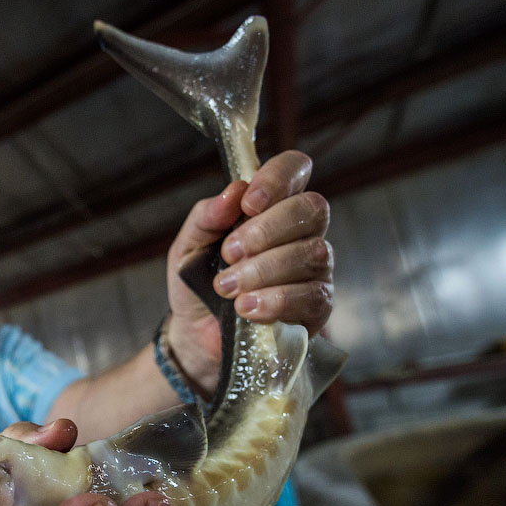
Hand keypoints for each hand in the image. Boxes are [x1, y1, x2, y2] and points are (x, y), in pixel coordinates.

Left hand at [166, 150, 332, 386]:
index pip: (295, 169)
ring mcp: (314, 269)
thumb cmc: (198, 284)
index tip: (249, 202)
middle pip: (311, 208)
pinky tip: (247, 308)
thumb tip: (232, 192)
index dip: (278, 178)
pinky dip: (276, 300)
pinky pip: (312, 296)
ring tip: (227, 288)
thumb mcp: (188, 246)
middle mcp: (301, 233)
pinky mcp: (317, 308)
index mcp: (271, 207)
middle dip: (267, 230)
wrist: (196, 336)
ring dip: (264, 269)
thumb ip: (206, 217)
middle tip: (229, 254)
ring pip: (311, 253)